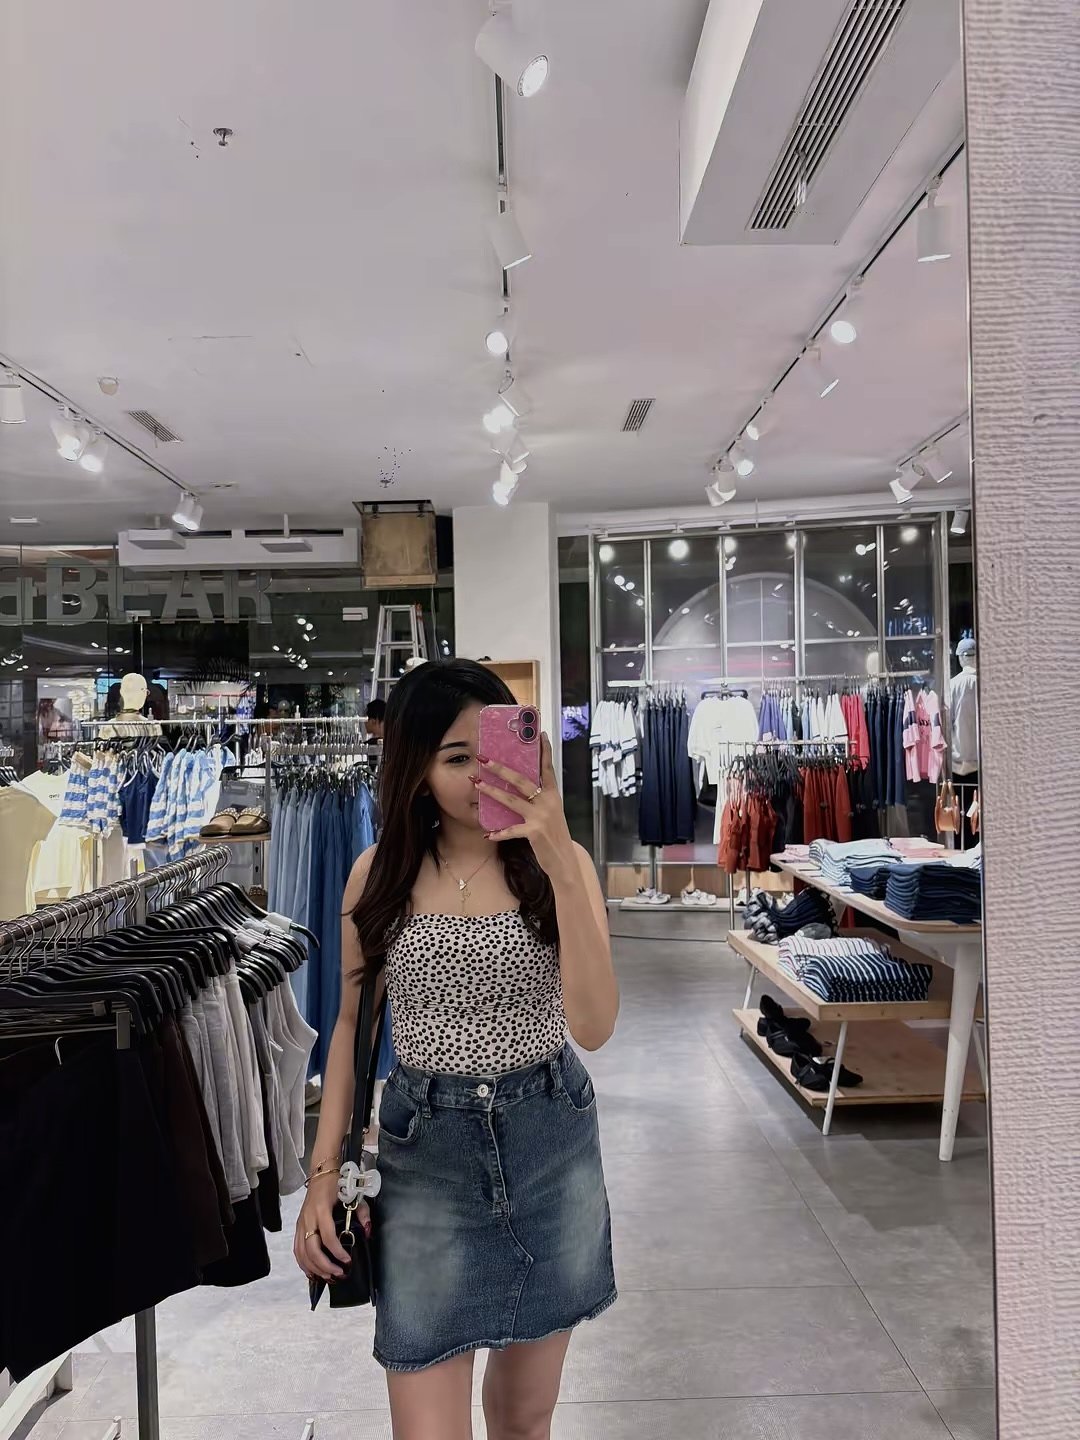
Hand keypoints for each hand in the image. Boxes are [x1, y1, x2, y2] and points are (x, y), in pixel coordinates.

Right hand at [293, 1176, 369, 1281]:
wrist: (321, 1172)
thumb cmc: (338, 1184)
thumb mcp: (354, 1195)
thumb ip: (362, 1212)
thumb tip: (367, 1232)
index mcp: (321, 1209)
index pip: (327, 1236)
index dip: (337, 1251)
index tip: (347, 1261)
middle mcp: (308, 1218)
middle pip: (311, 1248)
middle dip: (324, 1265)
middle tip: (338, 1274)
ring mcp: (300, 1223)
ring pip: (301, 1252)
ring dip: (313, 1268)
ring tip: (327, 1277)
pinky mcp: (298, 1227)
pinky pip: (297, 1249)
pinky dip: (303, 1263)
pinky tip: (312, 1272)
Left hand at [477, 734, 576, 881]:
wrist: (564, 860)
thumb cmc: (554, 834)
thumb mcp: (552, 812)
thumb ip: (540, 798)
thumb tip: (523, 785)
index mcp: (553, 794)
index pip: (547, 768)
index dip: (544, 751)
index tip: (539, 734)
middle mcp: (548, 802)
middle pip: (522, 780)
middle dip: (501, 769)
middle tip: (484, 759)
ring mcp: (541, 817)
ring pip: (512, 800)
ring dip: (492, 792)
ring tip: (477, 783)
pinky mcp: (535, 832)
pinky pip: (512, 830)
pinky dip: (499, 832)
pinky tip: (487, 833)